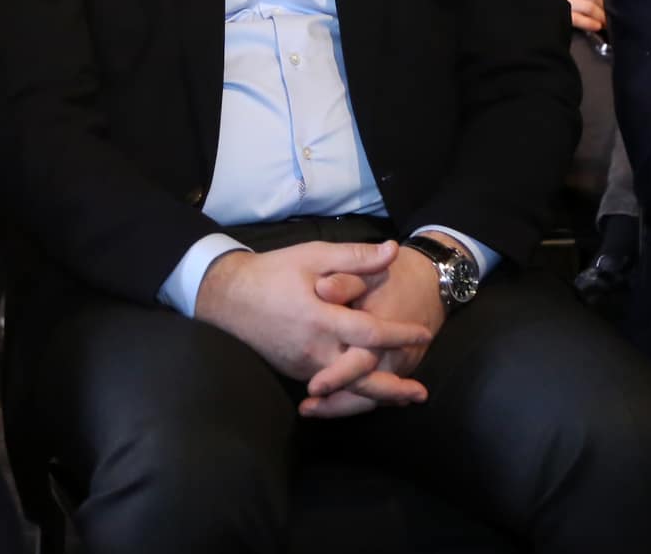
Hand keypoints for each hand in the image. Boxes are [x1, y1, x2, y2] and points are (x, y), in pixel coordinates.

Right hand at [195, 241, 431, 411]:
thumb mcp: (314, 255)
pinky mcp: (295, 371)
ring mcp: (302, 365)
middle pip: (359, 377)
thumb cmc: (273, 272)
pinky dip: (352, 393)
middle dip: (392, 388)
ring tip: (404, 399)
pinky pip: (329, 388)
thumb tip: (392, 251)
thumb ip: (355, 257)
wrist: (227, 297)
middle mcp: (312, 350)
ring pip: (345, 389)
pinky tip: (371, 393)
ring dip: (376, 396)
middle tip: (420, 394)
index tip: (422, 332)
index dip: (399, 334)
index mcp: (319, 319)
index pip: (368, 332)